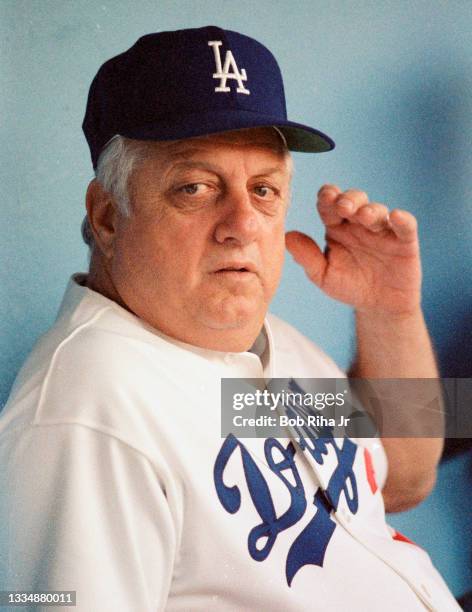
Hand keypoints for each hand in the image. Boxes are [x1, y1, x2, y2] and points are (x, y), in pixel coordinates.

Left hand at [285, 184, 421, 314]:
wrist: (377, 307)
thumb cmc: (349, 286)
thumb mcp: (323, 275)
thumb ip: (307, 257)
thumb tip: (287, 236)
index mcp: (336, 227)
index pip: (329, 205)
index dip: (328, 197)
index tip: (325, 197)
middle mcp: (358, 223)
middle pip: (354, 199)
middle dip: (348, 199)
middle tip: (342, 206)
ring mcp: (382, 230)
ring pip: (377, 210)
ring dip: (370, 210)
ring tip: (363, 217)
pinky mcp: (404, 241)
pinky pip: (406, 226)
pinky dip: (402, 219)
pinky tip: (396, 217)